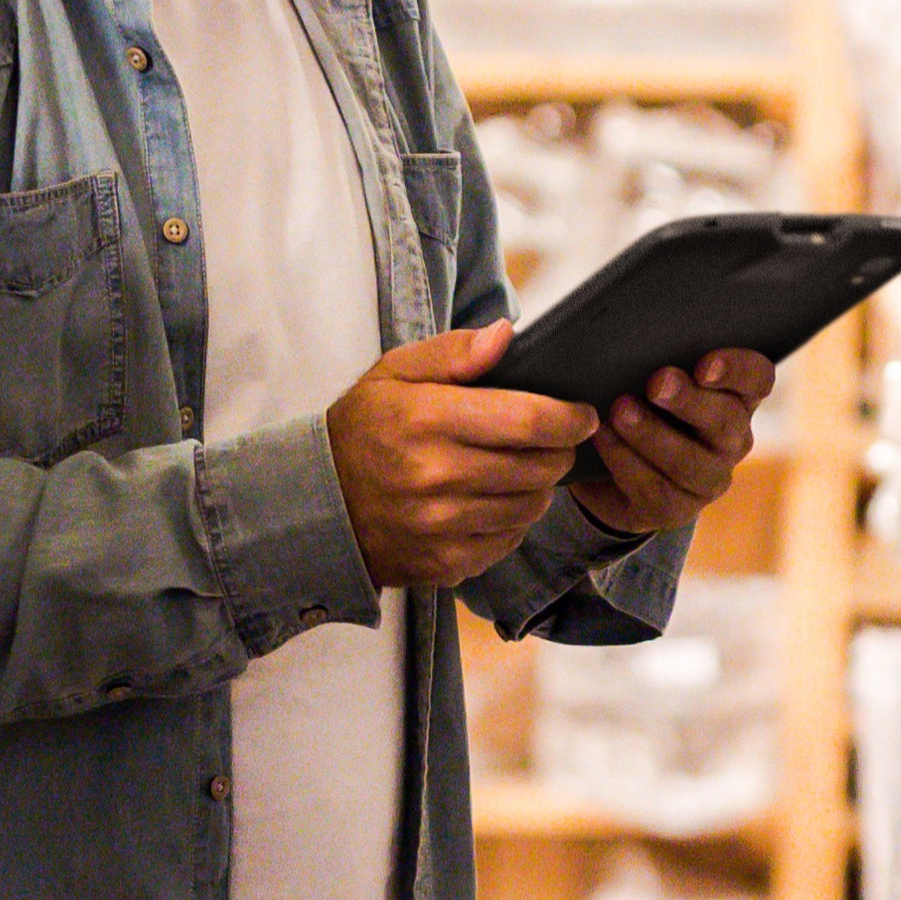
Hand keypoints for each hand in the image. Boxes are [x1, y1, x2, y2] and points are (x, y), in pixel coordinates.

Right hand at [327, 320, 599, 588]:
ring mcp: (442, 527)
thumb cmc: (363, 428)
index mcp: (426, 420)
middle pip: (538, 466)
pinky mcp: (446, 563)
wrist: (318, 505)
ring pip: (530, 506)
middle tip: (552, 439)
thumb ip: (453, 351)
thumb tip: (506, 336)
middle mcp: (436, 477)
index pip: (527, 421)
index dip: (568, 418)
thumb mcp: (394, 373)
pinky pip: (509, 540)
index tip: (582, 414)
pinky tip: (495, 500)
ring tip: (522, 467)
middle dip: (558, 450)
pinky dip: (514, 520)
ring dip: (539, 486)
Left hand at [569, 348, 773, 536]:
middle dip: (690, 402)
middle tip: (656, 383)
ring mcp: (709, 478)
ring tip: (619, 412)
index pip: (758, 378)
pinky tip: (604, 438)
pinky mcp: (677, 509)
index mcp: (734, 396)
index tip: (703, 366)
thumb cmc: (635, 401)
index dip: (738, 371)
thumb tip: (630, 325)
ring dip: (653, 435)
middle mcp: (731, 438)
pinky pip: (657, 490)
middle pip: (727, 421)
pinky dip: (626, 461)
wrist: (605, 466)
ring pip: (691, 462)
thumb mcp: (646, 373)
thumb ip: (654, 354)